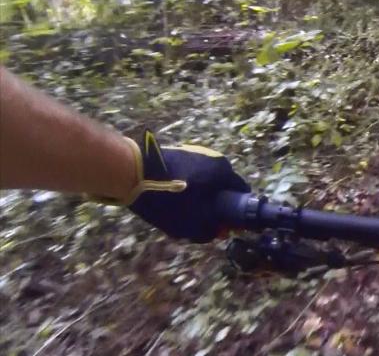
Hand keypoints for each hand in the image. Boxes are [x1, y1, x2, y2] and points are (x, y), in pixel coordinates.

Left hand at [123, 130, 249, 242]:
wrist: (131, 173)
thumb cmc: (169, 199)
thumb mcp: (191, 223)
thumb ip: (209, 230)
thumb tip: (219, 232)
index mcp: (223, 172)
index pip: (242, 191)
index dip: (236, 210)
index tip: (224, 223)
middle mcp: (214, 159)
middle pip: (223, 185)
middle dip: (215, 203)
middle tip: (200, 219)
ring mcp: (195, 153)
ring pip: (205, 180)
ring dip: (200, 194)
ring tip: (181, 210)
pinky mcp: (178, 153)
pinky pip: (190, 174)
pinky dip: (186, 186)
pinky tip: (169, 198)